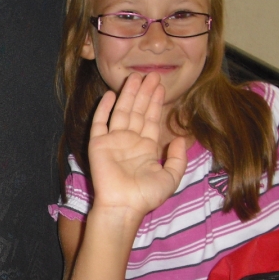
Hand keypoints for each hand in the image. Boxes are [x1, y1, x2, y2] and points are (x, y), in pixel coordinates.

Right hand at [86, 72, 186, 220]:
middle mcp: (129, 141)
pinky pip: (100, 122)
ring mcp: (113, 141)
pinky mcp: (98, 144)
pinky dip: (104, 108)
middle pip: (137, 111)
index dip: (155, 102)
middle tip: (150, 74)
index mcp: (146, 148)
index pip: (151, 119)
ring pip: (121, 112)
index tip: (160, 86)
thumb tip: (180, 139)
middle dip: (144, 93)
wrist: (123, 205)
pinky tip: (110, 94)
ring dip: (128, 94)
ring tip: (135, 77)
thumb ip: (177, 158)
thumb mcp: (171, 177)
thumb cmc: (146, 195)